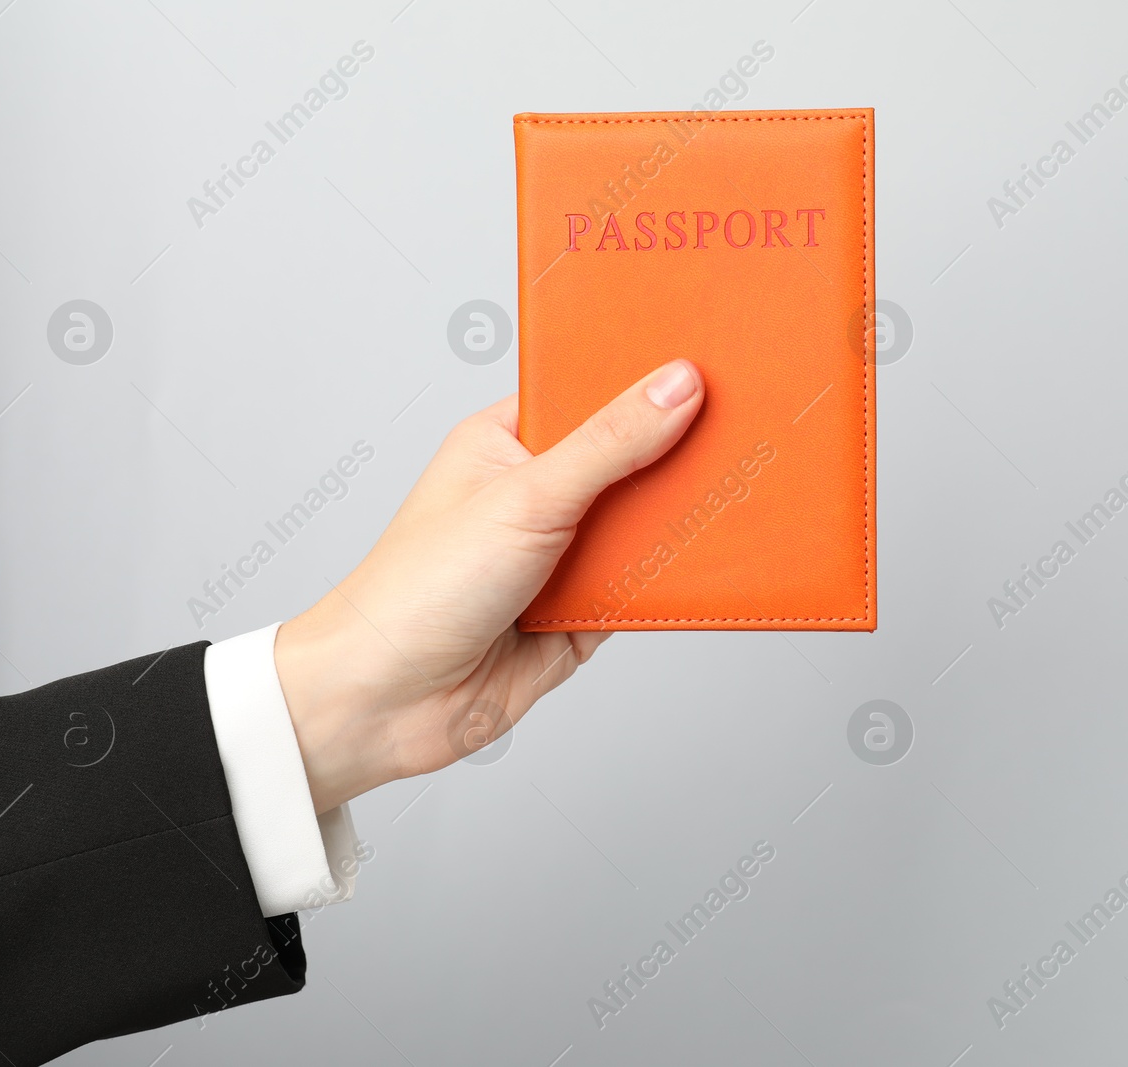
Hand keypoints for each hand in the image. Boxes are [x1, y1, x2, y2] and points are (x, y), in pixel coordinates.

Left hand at [273, 359, 703, 812]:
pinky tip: (711, 564)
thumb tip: (675, 385)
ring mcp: (557, 557)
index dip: (643, 384)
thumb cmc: (418, 589)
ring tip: (739, 493)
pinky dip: (668, 583)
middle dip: (673, 457)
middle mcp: (533, 496)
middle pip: (626, 462)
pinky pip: (641, 590)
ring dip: (674, 523)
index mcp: (506, 443)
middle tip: (741, 431)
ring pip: (641, 528)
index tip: (707, 368)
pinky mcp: (579, 616)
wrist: (387, 703)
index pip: (589, 397)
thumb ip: (608, 443)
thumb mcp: (525, 496)